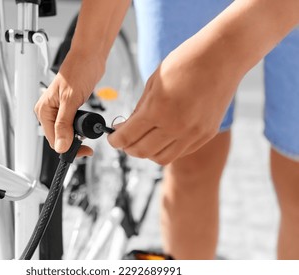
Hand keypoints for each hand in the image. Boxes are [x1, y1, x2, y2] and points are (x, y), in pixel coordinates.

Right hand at [34, 51, 104, 155]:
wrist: (90, 57)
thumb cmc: (78, 71)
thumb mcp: (70, 100)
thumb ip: (64, 125)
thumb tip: (61, 146)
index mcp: (44, 110)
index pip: (53, 140)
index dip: (69, 148)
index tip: (84, 151)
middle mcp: (48, 112)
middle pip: (59, 138)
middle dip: (74, 142)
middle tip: (89, 144)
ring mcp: (58, 110)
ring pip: (66, 133)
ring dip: (78, 135)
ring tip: (88, 130)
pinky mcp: (68, 108)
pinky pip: (72, 125)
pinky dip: (80, 127)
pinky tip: (87, 123)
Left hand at [108, 45, 239, 164]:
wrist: (223, 56)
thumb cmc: (185, 62)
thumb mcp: (154, 82)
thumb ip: (140, 109)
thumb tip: (127, 127)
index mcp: (158, 109)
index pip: (127, 137)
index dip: (115, 140)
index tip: (112, 138)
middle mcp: (176, 126)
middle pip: (141, 152)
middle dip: (128, 148)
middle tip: (124, 141)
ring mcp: (193, 133)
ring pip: (161, 158)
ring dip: (147, 153)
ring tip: (143, 140)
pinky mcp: (206, 134)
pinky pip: (180, 151)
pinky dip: (166, 149)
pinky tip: (163, 137)